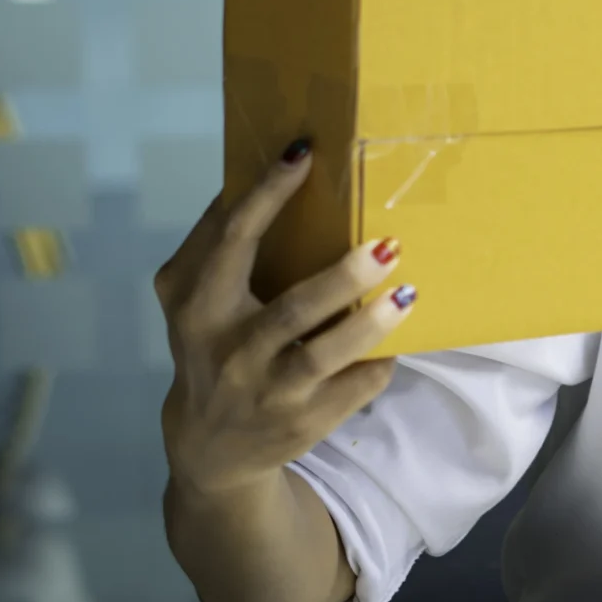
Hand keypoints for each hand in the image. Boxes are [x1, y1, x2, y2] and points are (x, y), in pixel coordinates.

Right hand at [155, 139, 416, 502]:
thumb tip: (266, 173)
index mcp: (198, 306)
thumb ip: (216, 246)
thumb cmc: (211, 348)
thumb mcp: (193, 301)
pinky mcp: (304, 422)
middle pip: (292, 309)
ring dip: (371, 324)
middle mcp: (231, 349)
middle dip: (343, 278)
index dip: (268, 196)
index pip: (233, 240)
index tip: (304, 155)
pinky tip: (400, 342)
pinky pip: (355, 387)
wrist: (213, 446)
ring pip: (326, 354)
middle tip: (387, 246)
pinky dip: (380, 362)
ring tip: (407, 294)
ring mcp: (269, 391)